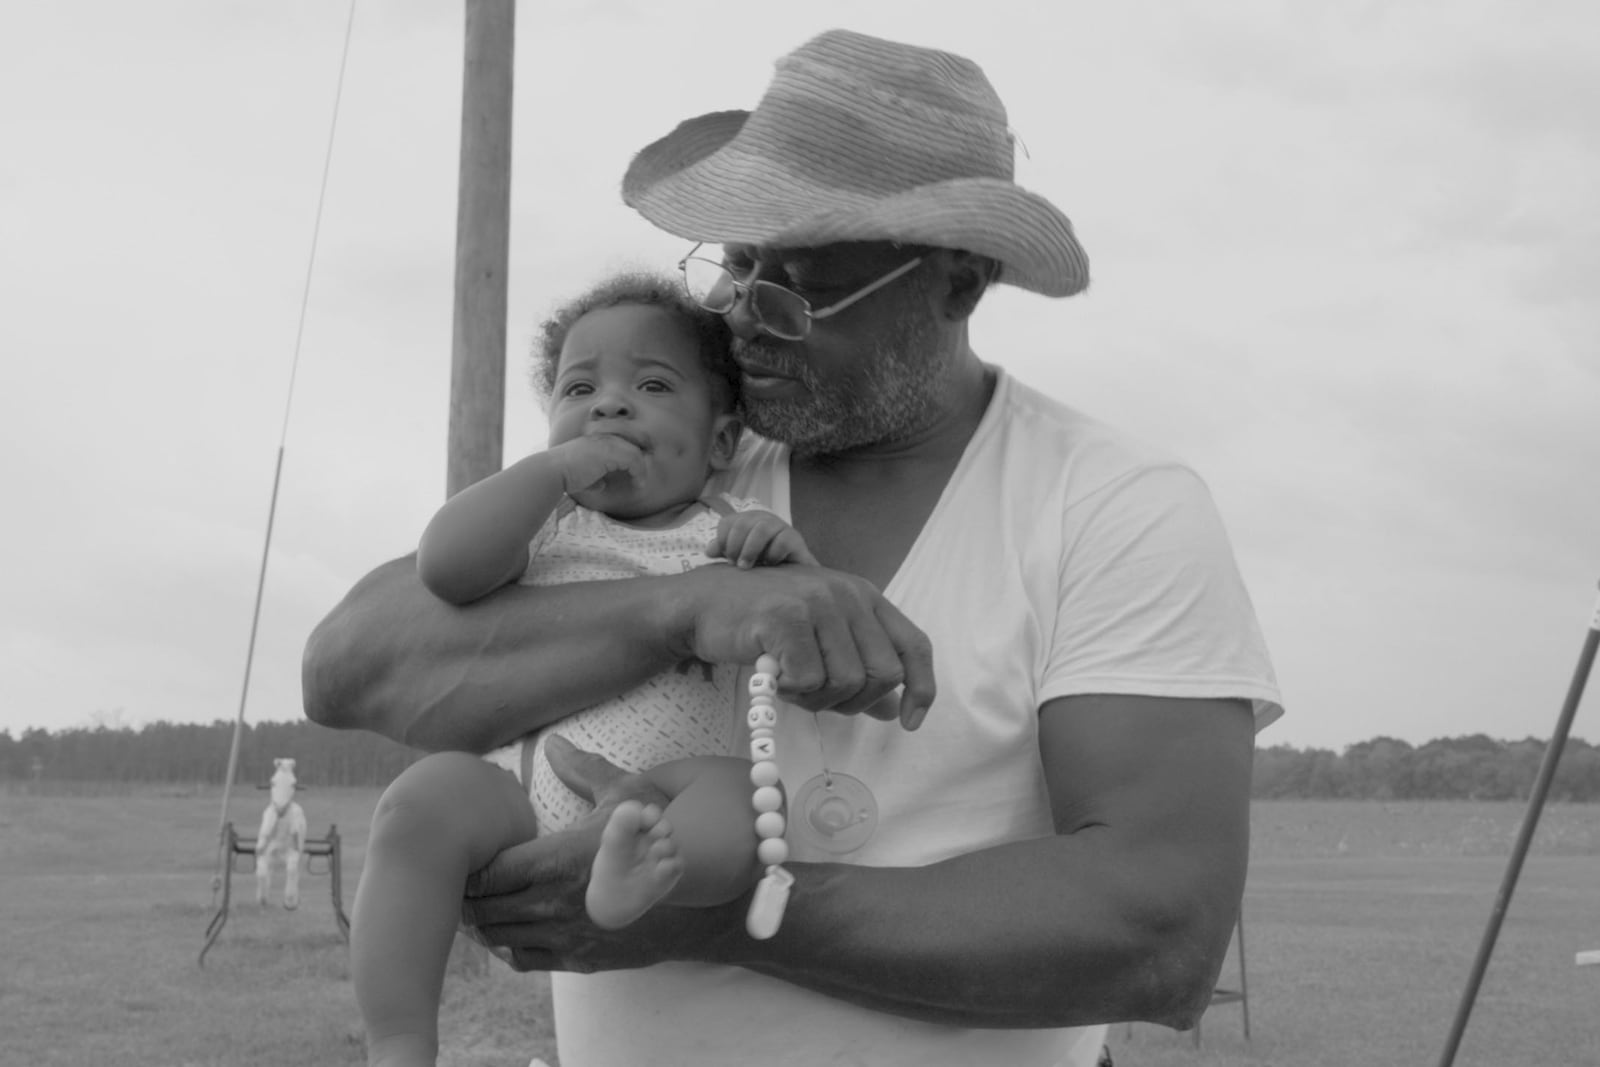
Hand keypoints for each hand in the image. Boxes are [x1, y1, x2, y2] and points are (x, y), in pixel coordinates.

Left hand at [460, 737, 735, 971]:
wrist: (698, 902)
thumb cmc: (658, 841)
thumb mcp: (626, 796)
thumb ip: (584, 769)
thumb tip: (552, 743)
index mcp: (560, 859)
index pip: (490, 872)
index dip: (469, 867)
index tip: (464, 856)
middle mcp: (557, 902)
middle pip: (485, 908)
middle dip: (466, 896)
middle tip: (457, 882)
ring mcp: (566, 935)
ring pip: (499, 936)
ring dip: (481, 922)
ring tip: (475, 905)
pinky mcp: (577, 960)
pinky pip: (524, 959)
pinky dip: (507, 946)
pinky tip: (508, 929)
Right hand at [551, 435, 646, 495]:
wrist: (554, 471)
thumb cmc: (564, 475)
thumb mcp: (583, 475)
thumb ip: (594, 478)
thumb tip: (602, 484)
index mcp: (598, 440)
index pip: (623, 446)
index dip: (631, 460)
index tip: (634, 475)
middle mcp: (604, 438)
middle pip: (632, 447)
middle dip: (639, 463)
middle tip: (641, 479)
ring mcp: (608, 443)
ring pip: (635, 453)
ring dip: (640, 470)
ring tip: (640, 484)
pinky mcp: (611, 452)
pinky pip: (634, 460)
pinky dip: (639, 472)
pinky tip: (637, 484)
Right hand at [676, 564, 933, 727]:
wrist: (703, 604)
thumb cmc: (764, 624)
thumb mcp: (821, 640)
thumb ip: (859, 667)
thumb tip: (895, 709)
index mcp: (864, 596)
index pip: (914, 645)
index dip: (922, 688)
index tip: (910, 723)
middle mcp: (847, 593)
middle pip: (883, 674)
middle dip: (854, 702)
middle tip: (817, 698)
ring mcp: (816, 601)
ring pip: (846, 682)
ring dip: (816, 699)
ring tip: (789, 683)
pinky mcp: (786, 617)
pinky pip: (808, 680)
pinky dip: (791, 692)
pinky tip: (772, 676)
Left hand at [709, 511, 819, 567]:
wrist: (792, 574)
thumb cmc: (762, 562)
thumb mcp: (740, 556)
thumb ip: (724, 551)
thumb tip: (709, 551)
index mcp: (747, 521)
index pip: (727, 522)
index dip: (722, 540)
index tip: (725, 557)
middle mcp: (763, 519)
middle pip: (743, 523)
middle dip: (734, 545)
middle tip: (735, 564)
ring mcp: (780, 527)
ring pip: (763, 528)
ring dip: (750, 549)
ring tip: (746, 566)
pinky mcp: (795, 539)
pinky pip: (782, 541)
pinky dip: (772, 554)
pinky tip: (770, 565)